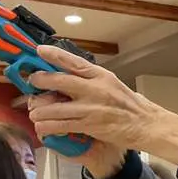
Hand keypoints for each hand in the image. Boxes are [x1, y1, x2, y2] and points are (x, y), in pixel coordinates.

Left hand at [28, 46, 177, 169]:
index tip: (39, 50)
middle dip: (40, 80)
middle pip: (59, 80)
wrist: (146, 124)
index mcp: (100, 75)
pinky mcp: (89, 124)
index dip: (54, 55)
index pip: (73, 61)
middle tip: (32, 82)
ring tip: (35, 112)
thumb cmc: (130, 105)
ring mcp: (90, 107)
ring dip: (40, 110)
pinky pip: (61, 125)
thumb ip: (92, 79)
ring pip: (55, 106)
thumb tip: (70, 75)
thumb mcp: (112, 83)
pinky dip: (48, 126)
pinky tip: (42, 127)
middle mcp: (94, 88)